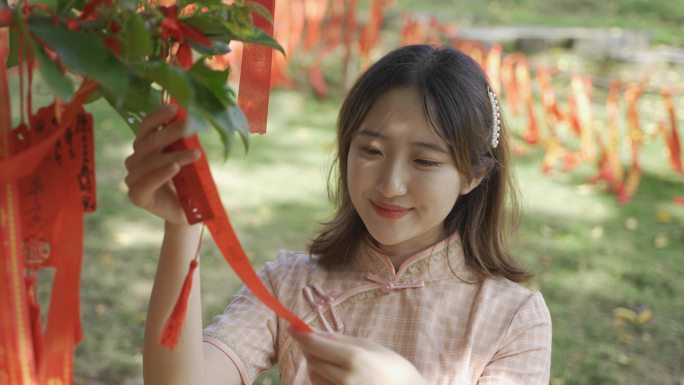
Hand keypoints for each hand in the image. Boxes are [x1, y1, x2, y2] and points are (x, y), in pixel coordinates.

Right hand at [124, 104, 200, 224]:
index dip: (157, 116)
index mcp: (144, 148)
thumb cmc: (188, 181)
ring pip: (150, 162)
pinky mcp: (137, 196)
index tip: (174, 108)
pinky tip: (175, 167)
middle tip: (190, 126)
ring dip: (174, 155)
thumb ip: (184, 140)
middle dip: (170, 132)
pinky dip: (161, 174)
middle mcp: (134, 161)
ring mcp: (133, 179)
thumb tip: (191, 117)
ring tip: (196, 154)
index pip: (145, 128)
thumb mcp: (187, 156)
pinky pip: (147, 183)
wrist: (189, 211)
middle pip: (148, 143)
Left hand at [290, 328, 427, 384]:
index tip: (291, 327)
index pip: (315, 345)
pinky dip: (321, 379)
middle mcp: (344, 378)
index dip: (300, 335)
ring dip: (315, 364)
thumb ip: (339, 340)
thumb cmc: (391, 366)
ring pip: (313, 375)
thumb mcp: (368, 346)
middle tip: (314, 341)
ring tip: (330, 360)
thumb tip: (314, 332)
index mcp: (353, 357)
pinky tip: (334, 375)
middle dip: (309, 348)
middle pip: (311, 360)